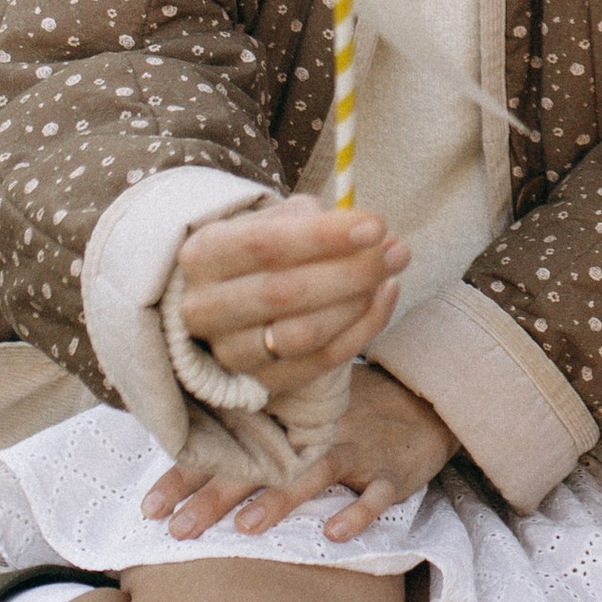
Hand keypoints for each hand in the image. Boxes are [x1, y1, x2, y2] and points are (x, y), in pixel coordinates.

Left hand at [143, 360, 456, 542]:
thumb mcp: (302, 413)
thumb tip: (185, 458)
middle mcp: (315, 432)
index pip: (226, 447)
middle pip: (259, 465)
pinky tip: (334, 533)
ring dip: (278, 501)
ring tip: (245, 527)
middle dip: (215, 498)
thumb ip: (254, 434)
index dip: (185, 475)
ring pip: (314, 475)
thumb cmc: (352, 413)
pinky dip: (357, 512)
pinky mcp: (393, 471)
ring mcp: (356, 449)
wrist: (425, 400)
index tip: (148, 508)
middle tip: (178, 529)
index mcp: (286, 420)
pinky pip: (375, 494)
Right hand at [173, 198, 408, 391]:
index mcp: (204, 253)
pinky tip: (382, 299)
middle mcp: (205, 307)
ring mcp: (229, 351)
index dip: (324, 237)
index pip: (264, 245)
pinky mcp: (259, 381)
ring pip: (303, 335)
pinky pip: (319, 363)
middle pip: (284, 293)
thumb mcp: (279, 219)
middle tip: (398, 252)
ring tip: (389, 276)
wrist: (236, 292)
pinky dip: (360, 332)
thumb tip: (372, 236)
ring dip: (358, 305)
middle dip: (351, 272)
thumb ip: (317, 221)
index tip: (376, 227)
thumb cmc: (266, 248)